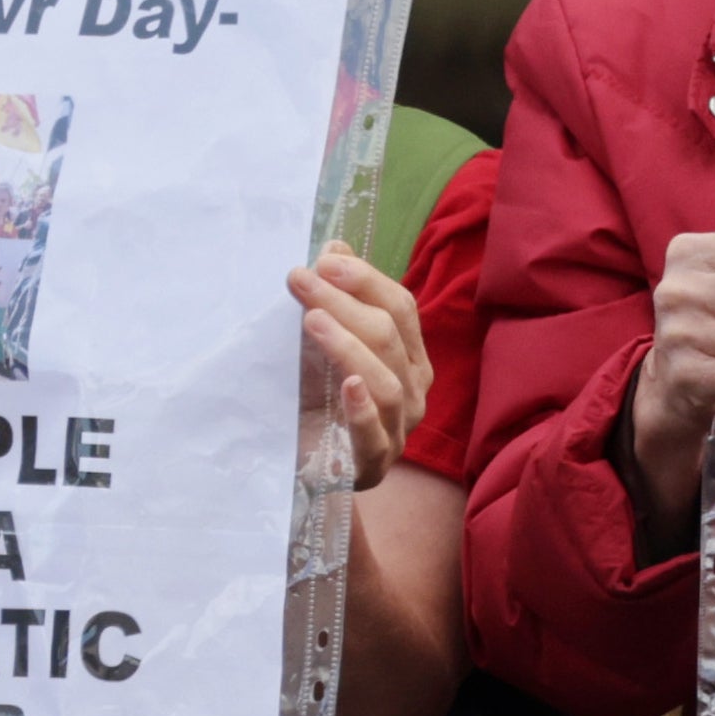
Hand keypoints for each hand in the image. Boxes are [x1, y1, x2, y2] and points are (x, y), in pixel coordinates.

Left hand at [288, 243, 427, 490]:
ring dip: (348, 345)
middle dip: (345, 303)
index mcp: (409, 357)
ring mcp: (398, 430)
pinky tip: (346, 387)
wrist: (308, 469)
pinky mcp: (373, 464)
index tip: (323, 260)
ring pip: (386, 381)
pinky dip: (363, 410)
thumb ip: (334, 299)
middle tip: (301, 280)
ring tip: (311, 321)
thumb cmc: (319, 401)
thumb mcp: (322, 344)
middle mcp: (413, 391)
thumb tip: (334, 246)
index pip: (401, 308)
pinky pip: (376, 435)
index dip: (365, 280)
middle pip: (390, 337)